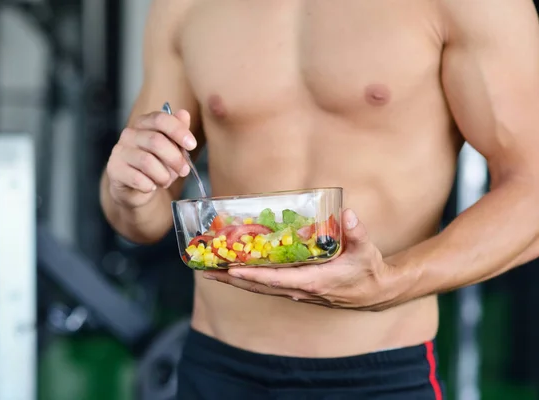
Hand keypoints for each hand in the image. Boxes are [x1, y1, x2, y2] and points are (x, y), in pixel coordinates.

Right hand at [106, 109, 196, 207]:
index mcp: (144, 123)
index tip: (192, 145)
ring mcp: (120, 151)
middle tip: (184, 171)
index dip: (179, 131)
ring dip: (163, 175)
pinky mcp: (114, 169)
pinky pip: (137, 178)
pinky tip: (151, 186)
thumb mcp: (172, 149)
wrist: (135, 189)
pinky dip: (149, 185)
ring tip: (166, 181)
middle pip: (156, 141)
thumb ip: (178, 133)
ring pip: (147, 161)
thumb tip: (184, 114)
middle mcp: (130, 134)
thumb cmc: (156, 166)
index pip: (161, 119)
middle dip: (175, 158)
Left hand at [203, 209, 412, 311]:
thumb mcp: (366, 250)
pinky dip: (248, 279)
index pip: (276, 279)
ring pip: (260, 288)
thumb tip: (348, 213)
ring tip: (210, 270)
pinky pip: (267, 285)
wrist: (374, 292)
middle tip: (205, 269)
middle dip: (231, 278)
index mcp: (313, 281)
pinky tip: (234, 271)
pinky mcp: (297, 289)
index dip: (253, 275)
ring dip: (234, 280)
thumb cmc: (368, 270)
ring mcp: (297, 291)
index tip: (232, 271)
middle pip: (259, 286)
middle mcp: (300, 289)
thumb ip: (357, 232)